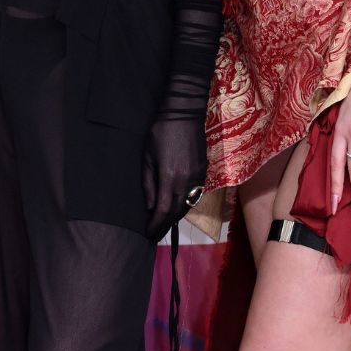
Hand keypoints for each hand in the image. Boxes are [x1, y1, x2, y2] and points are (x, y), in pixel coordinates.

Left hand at [143, 116, 207, 241]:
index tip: (147, 234)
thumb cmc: (160, 133)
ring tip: (163, 225)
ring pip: (188, 206)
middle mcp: (186, 181)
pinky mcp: (204, 172)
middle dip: (165, 226)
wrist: (185, 115)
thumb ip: (147, 183)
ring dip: (175, 218)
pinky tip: (176, 208)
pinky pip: (195, 196)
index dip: (155, 225)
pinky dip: (185, 205)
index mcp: (169, 177)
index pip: (163, 210)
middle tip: (154, 235)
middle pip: (177, 212)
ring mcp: (198, 177)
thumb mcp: (147, 157)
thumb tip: (149, 206)